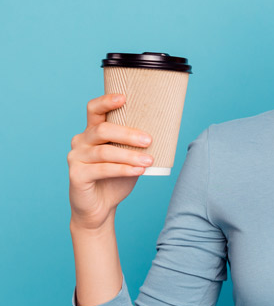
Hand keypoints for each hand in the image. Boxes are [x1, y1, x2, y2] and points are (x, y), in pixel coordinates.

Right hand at [68, 94, 153, 230]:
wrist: (100, 207)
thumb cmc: (116, 178)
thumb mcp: (128, 157)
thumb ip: (136, 144)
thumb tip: (165, 130)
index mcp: (92, 131)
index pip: (94, 109)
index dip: (106, 101)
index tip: (124, 98)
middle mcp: (81, 141)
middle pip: (102, 130)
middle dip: (128, 134)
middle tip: (148, 140)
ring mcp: (76, 158)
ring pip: (104, 152)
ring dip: (130, 156)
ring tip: (149, 161)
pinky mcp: (76, 175)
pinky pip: (102, 170)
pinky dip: (123, 170)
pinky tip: (139, 171)